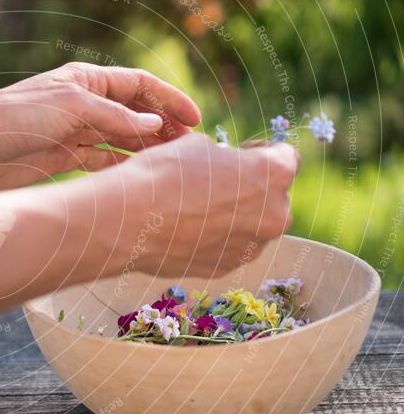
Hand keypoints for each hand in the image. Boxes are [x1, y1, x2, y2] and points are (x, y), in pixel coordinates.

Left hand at [0, 62, 200, 190]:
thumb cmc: (15, 117)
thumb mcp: (71, 107)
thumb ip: (116, 116)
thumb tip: (155, 123)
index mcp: (87, 82)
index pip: (139, 85)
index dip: (169, 99)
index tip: (196, 118)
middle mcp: (83, 105)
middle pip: (134, 112)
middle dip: (164, 126)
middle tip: (191, 146)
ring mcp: (75, 133)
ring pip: (121, 139)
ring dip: (147, 148)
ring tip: (174, 162)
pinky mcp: (64, 159)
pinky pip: (102, 161)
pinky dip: (123, 166)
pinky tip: (142, 176)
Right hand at [83, 133, 299, 278]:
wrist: (129, 221)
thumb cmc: (164, 174)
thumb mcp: (199, 146)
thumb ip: (226, 158)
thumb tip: (227, 169)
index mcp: (276, 174)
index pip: (285, 157)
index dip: (258, 153)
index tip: (236, 156)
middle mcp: (275, 214)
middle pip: (273, 196)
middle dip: (250, 189)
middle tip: (213, 183)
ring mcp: (252, 247)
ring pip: (252, 225)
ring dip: (234, 216)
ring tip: (195, 209)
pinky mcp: (228, 267)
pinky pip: (230, 247)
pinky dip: (216, 238)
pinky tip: (186, 228)